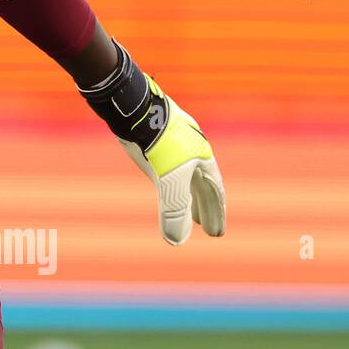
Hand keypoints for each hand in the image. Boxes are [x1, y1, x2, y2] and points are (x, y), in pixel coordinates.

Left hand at [119, 75, 225, 245]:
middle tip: (204, 228)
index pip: (214, 193)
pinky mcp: (154, 138)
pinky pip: (166, 166)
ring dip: (187, 196)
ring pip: (184, 176)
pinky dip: (168, 181)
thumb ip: (174, 211)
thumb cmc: (156, 142)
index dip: (215, 214)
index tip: (216, 232)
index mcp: (202, 158)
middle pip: (201, 186)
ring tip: (186, 213)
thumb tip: (176, 242)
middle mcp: (191, 150)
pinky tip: (161, 183)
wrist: (132, 106)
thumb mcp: (168, 180)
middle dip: (203, 209)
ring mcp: (173, 143)